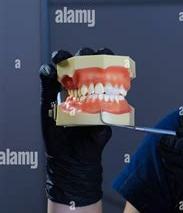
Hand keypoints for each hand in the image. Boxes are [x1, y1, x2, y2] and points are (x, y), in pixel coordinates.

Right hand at [39, 47, 113, 205]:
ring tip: (61, 59)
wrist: (74, 158)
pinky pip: (47, 82)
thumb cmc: (91, 141)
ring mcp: (66, 91)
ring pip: (62, 67)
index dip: (105, 58)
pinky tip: (48, 72)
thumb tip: (102, 117)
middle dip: (83, 55)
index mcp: (100, 91)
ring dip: (61, 58)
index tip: (105, 53)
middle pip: (83, 63)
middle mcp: (83, 88)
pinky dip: (46, 74)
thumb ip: (102, 124)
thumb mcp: (101, 133)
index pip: (103, 69)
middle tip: (83, 57)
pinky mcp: (50, 98)